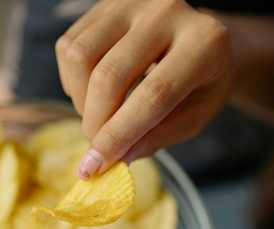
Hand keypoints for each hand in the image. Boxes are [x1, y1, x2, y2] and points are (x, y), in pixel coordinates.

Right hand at [55, 0, 233, 178]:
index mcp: (204, 44)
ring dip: (81, 101)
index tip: (94, 167)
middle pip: (109, 76)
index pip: (153, 96)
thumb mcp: (193, 118)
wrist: (201, 41)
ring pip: (80, 56)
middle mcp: (168, 10)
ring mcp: (134, 0)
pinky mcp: (107, 1)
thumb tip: (117, 159)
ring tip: (102, 116)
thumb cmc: (202, 86)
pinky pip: (69, 46)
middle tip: (99, 148)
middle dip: (96, 123)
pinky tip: (95, 93)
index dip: (120, 135)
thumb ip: (158, 137)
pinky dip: (74, 82)